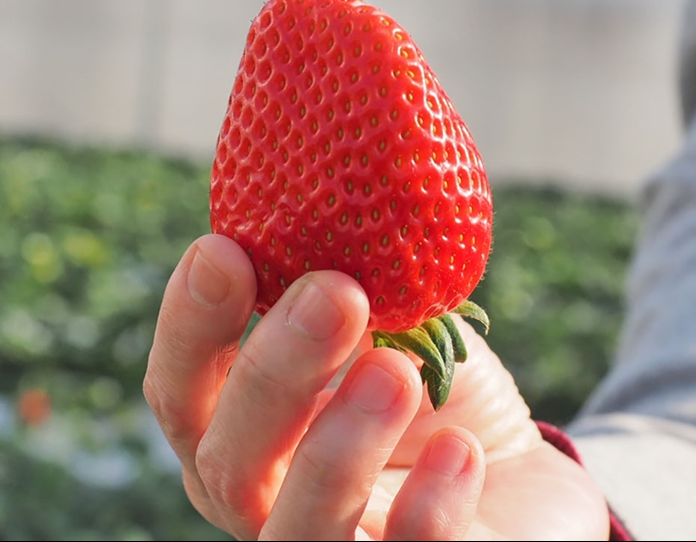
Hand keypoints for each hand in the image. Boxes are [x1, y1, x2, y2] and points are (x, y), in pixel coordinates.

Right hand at [144, 234, 608, 539]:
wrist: (513, 477)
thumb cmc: (431, 396)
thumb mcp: (393, 333)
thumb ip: (355, 287)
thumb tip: (334, 189)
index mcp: (242, 437)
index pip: (182, 392)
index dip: (190, 326)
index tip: (224, 248)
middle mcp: (266, 504)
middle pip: (227, 463)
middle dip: (275, 372)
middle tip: (337, 294)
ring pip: (297, 530)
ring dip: (339, 446)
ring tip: (398, 369)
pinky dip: (429, 509)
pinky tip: (461, 449)